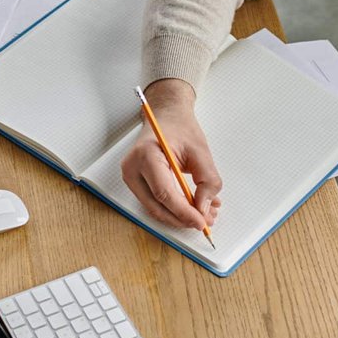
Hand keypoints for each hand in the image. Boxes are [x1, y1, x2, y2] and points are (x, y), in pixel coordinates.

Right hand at [121, 78, 222, 230]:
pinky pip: (153, 202)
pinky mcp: (135, 182)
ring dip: (178, 217)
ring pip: (154, 208)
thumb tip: (204, 207)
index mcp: (147, 155)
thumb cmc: (180, 127)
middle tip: (204, 222)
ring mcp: (130, 176)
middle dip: (182, 218)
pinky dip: (172, 209)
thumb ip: (207, 180)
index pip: (164, 193)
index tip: (201, 221)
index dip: (183, 212)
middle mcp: (132, 168)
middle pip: (156, 206)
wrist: (166, 115)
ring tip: (203, 215)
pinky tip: (191, 209)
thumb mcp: (201, 151)